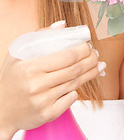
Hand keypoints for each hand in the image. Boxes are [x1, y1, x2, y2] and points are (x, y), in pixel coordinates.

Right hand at [0, 22, 100, 136]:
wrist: (1, 110)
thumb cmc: (11, 79)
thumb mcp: (17, 54)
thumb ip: (39, 36)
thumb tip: (62, 25)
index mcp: (30, 67)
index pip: (67, 56)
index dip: (82, 50)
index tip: (88, 45)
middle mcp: (37, 85)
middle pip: (74, 70)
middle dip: (90, 60)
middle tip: (96, 54)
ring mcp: (42, 101)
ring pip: (74, 84)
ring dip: (89, 74)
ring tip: (97, 65)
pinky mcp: (47, 114)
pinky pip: (70, 99)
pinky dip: (77, 90)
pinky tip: (82, 83)